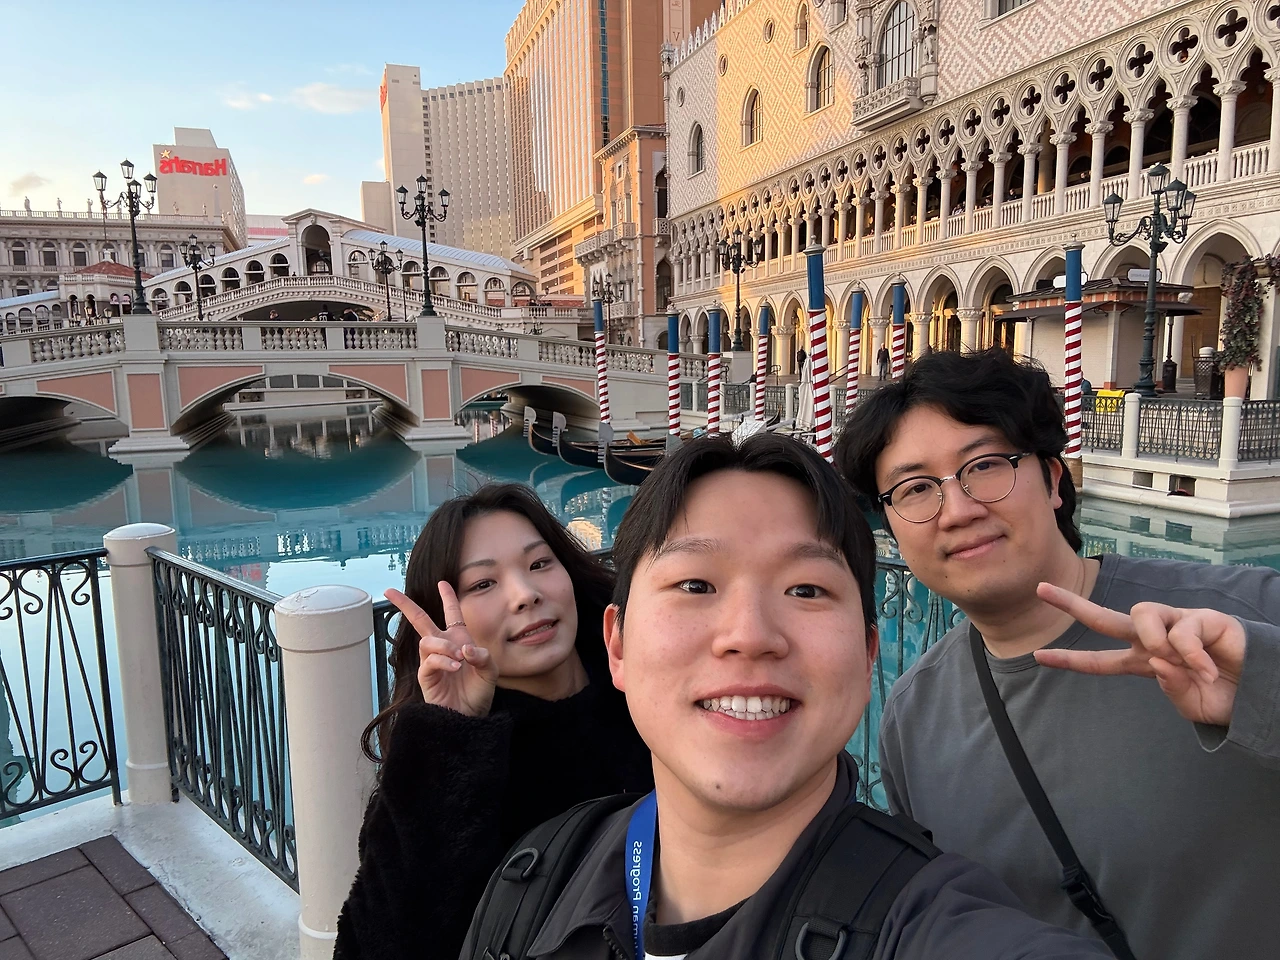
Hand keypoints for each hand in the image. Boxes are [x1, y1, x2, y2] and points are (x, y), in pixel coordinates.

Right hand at [385, 582, 498, 717]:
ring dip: (443, 646)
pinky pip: (429, 661)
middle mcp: (442, 647)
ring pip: (427, 641)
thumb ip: (483, 657)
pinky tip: (455, 667)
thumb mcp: (490, 671)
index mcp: (459, 640)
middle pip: (420, 620)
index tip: (442, 582)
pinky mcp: (426, 676)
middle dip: (405, 605)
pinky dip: (443, 661)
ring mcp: (432, 661)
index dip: (448, 597)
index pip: (451, 613)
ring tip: (459, 659)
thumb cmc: (478, 692)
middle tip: (388, 591)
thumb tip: (465, 649)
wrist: (469, 715)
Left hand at [1032, 582, 1244, 726]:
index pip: (1102, 661)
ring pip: (1141, 613)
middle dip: (1072, 604)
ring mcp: (1177, 625)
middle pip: (1106, 618)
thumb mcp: (1192, 705)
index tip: (1039, 656)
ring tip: (1173, 659)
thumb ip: (1170, 688)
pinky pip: (1183, 632)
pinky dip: (1191, 655)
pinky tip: (1206, 669)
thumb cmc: (1224, 697)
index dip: (1072, 660)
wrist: (1263, 694)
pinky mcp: (1204, 619)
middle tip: (1041, 589)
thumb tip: (1157, 660)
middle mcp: (1155, 640)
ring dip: (1151, 638)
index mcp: (1145, 663)